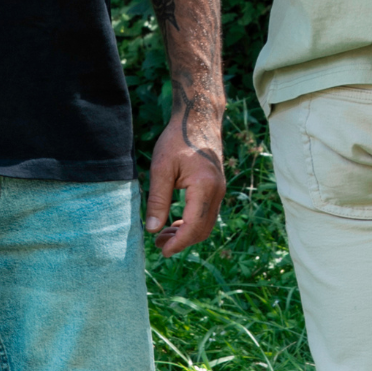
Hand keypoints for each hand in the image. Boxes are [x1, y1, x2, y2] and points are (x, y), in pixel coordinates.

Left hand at [146, 109, 225, 255]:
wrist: (198, 119)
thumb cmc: (177, 140)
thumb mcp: (161, 168)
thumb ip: (158, 200)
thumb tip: (152, 229)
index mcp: (204, 187)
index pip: (193, 226)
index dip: (178, 243)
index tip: (161, 251)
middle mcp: (217, 192)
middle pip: (203, 230)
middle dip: (182, 242)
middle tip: (158, 244)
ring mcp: (220, 190)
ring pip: (206, 223)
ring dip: (187, 234)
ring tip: (163, 235)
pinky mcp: (216, 188)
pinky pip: (207, 213)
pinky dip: (193, 223)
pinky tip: (175, 222)